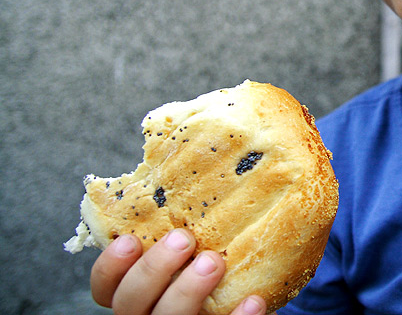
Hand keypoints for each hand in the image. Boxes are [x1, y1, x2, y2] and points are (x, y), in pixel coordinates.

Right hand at [90, 229, 265, 314]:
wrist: (246, 295)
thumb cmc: (212, 256)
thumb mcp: (189, 241)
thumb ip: (181, 219)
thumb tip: (190, 145)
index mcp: (136, 291)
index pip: (105, 287)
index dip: (110, 266)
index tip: (130, 239)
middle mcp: (149, 314)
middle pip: (129, 304)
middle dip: (152, 271)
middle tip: (183, 239)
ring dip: (187, 291)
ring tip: (214, 261)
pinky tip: (255, 300)